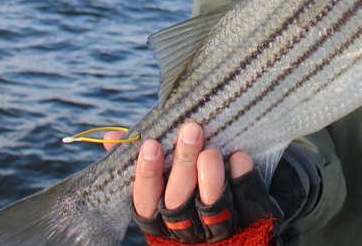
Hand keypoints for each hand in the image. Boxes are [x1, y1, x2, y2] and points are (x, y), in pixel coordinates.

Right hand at [104, 124, 320, 244]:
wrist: (249, 207)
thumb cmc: (197, 182)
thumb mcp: (170, 172)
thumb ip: (145, 158)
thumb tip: (111, 138)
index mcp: (161, 219)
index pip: (146, 203)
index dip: (146, 176)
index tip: (150, 145)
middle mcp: (187, 230)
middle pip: (179, 203)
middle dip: (183, 166)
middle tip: (191, 130)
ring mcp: (219, 229)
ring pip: (211, 207)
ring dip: (210, 177)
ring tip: (212, 149)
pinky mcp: (250, 223)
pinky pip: (247, 204)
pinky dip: (243, 180)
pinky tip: (240, 158)